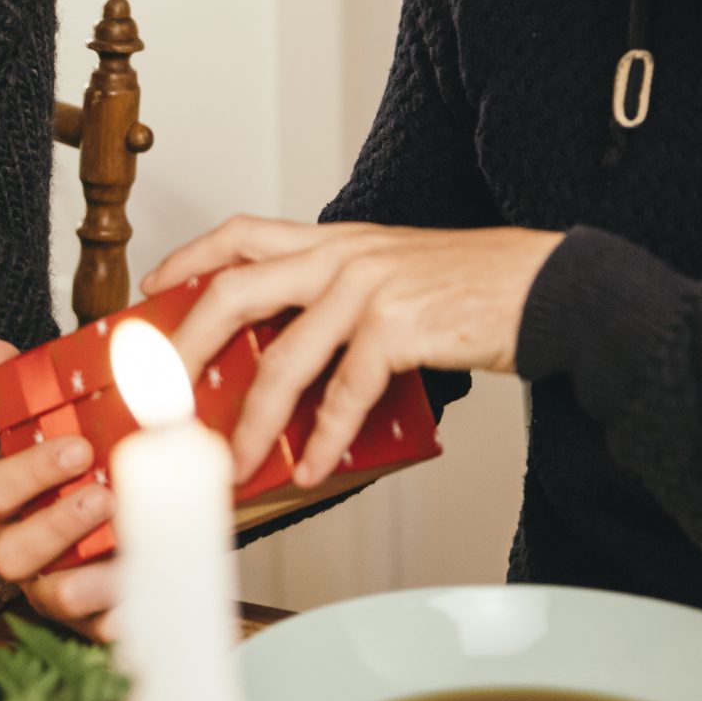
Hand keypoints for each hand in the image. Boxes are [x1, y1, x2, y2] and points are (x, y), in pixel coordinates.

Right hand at [0, 334, 116, 639]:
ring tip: (127, 541)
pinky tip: (142, 591)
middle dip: (56, 525)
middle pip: (10, 552)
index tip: (76, 448)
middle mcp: (19, 547)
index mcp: (4, 501)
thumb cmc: (78, 463)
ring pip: (53, 595)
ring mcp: (52, 587)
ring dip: (88, 573)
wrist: (128, 505)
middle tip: (104, 493)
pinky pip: (97, 630)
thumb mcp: (51, 414)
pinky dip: (118, 615)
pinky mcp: (89, 620)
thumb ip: (11, 379)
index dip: (28, 474)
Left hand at [142, 217, 564, 486]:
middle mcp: (342, 255)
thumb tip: (288, 363)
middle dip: (189, 343)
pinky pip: (344, 391)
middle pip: (236, 289)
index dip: (189, 258)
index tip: (151, 290)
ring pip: (283, 356)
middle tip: (163, 393)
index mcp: (335, 240)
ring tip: (234, 462)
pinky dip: (324, 437)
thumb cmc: (472, 291)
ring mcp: (369, 288)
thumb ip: (340, 301)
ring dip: (252, 420)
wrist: (550, 288)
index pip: (242, 233)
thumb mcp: (394, 275)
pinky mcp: (399, 327)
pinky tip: (314, 467)